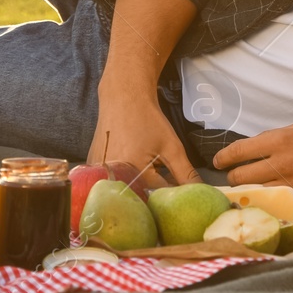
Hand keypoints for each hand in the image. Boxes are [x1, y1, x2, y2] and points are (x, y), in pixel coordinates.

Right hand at [89, 72, 201, 189]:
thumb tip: (199, 191)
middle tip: (161, 167)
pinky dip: (124, 173)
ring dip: (139, 179)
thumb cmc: (148, 120)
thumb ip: (185, 173)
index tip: (179, 183)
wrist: (123, 98)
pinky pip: (113, 177)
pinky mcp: (92, 166)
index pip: (160, 194)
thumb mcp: (172, 147)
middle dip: (155, 186)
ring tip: (143, 157)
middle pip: (141, 192)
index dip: (173, 190)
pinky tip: (129, 156)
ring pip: (127, 185)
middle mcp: (112, 177)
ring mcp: (99, 172)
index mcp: (134, 174)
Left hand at [212, 123, 292, 201]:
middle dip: (233, 178)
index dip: (224, 157)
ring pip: (254, 193)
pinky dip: (268, 200)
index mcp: (282, 139)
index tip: (219, 161)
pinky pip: (274, 202)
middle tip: (234, 177)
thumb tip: (258, 149)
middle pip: (240, 176)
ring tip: (247, 190)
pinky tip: (268, 197)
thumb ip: (278, 140)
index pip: (240, 150)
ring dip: (247, 192)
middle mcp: (282, 162)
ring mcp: (291, 184)